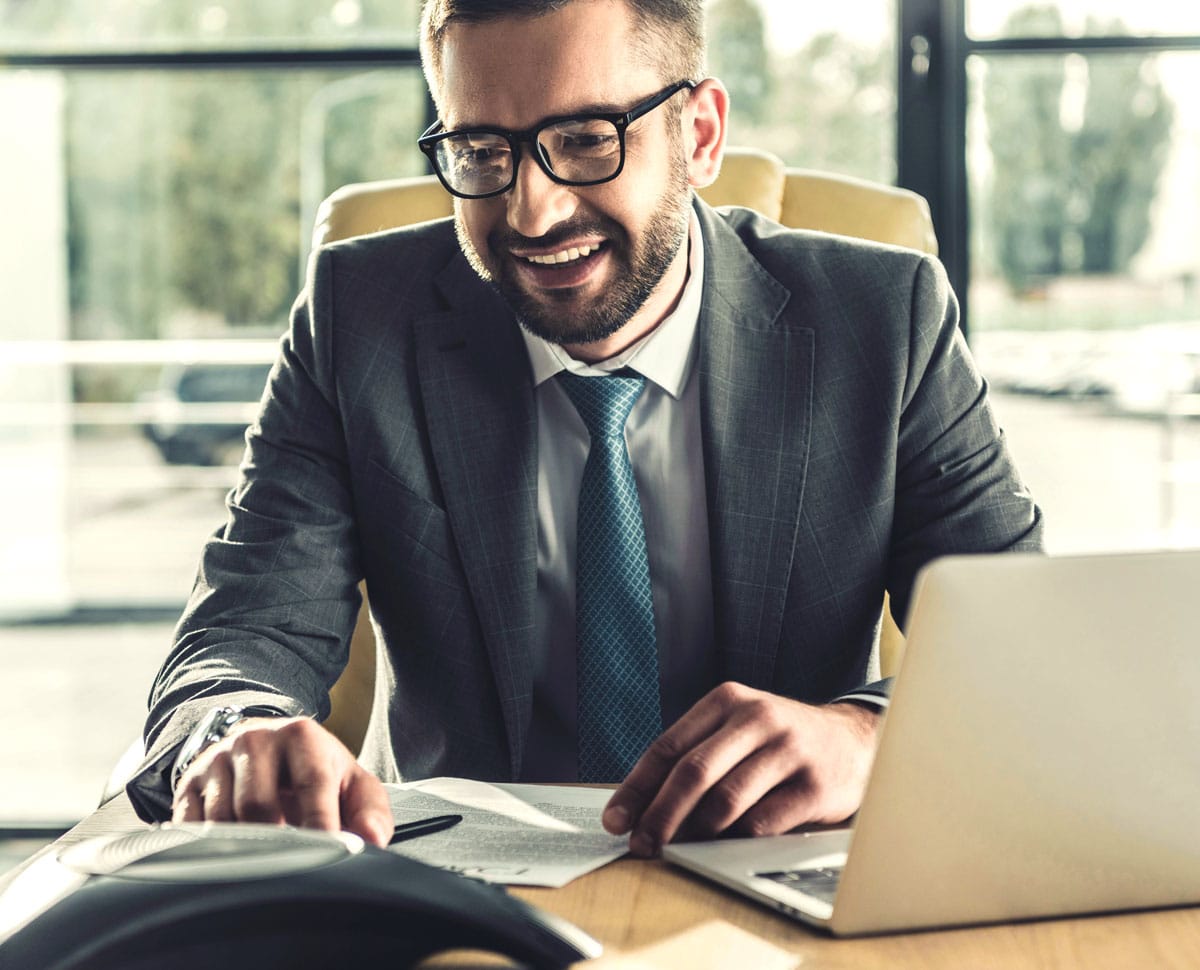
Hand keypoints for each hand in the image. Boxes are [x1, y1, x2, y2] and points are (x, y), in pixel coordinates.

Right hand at [171, 716, 392, 846]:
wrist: (266, 746)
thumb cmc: (315, 772)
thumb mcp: (351, 783)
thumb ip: (370, 811)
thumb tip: (371, 840)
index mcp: (301, 735)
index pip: (311, 783)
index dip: (320, 823)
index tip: (327, 854)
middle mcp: (255, 739)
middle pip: (258, 805)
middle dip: (277, 841)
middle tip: (290, 865)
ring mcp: (217, 759)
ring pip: (222, 819)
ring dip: (242, 848)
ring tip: (262, 858)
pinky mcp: (188, 783)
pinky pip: (190, 826)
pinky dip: (207, 849)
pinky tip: (227, 853)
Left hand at [601, 682, 880, 855]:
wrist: (854, 741)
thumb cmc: (780, 741)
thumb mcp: (738, 729)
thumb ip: (696, 755)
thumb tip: (642, 807)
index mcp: (728, 700)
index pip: (668, 746)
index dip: (636, 787)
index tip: (615, 820)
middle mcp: (758, 718)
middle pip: (693, 772)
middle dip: (659, 815)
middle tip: (640, 845)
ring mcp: (789, 750)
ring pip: (726, 801)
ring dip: (694, 833)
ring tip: (678, 850)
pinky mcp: (814, 786)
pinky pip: (762, 824)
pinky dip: (735, 842)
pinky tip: (723, 848)